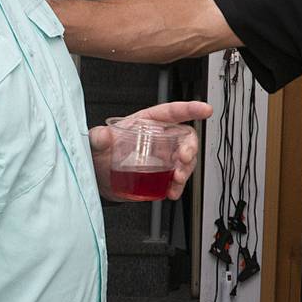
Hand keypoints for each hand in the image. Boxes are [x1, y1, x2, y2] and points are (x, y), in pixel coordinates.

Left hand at [89, 100, 211, 201]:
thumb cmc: (101, 152)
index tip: (204, 110)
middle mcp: (159, 138)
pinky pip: (177, 178)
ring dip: (186, 170)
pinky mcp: (162, 174)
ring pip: (185, 159)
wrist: (99, 177)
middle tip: (184, 159)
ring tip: (177, 180)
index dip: (190, 109)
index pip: (172, 112)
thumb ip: (98, 137)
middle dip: (190, 148)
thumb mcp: (97, 141)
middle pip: (185, 138)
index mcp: (147, 122)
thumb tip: (103, 136)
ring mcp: (163, 157)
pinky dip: (178, 186)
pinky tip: (171, 192)